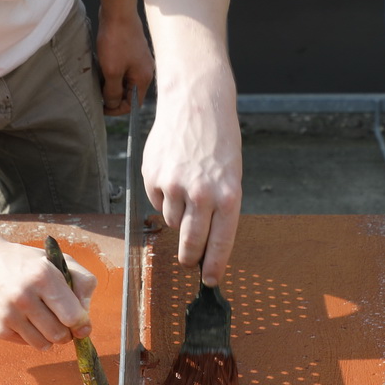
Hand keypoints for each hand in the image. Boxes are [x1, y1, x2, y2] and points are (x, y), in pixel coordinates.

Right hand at [0, 235, 96, 349]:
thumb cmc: (22, 262)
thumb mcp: (55, 260)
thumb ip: (81, 282)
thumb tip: (86, 316)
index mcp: (43, 276)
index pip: (73, 316)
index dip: (82, 323)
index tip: (81, 323)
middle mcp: (24, 296)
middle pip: (60, 334)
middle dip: (66, 331)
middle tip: (61, 320)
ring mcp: (8, 314)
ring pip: (44, 344)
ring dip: (50, 336)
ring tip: (44, 320)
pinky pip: (27, 344)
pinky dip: (31, 336)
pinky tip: (25, 319)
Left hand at [96, 9, 154, 115]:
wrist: (118, 12)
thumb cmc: (116, 40)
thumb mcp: (112, 71)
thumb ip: (113, 92)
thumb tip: (113, 104)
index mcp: (143, 78)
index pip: (133, 104)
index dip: (117, 109)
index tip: (101, 107)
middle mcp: (144, 71)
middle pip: (129, 93)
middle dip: (113, 96)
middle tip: (96, 93)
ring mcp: (138, 61)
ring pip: (124, 81)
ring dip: (110, 83)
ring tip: (97, 80)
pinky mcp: (131, 52)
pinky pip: (122, 69)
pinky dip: (111, 72)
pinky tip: (101, 67)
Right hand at [140, 88, 241, 286]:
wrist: (196, 104)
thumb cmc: (218, 142)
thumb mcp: (231, 176)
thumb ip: (219, 208)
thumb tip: (206, 244)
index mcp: (228, 197)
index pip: (220, 244)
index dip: (214, 267)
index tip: (210, 281)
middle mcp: (201, 195)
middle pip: (191, 243)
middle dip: (189, 258)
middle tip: (189, 261)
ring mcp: (174, 187)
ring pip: (171, 222)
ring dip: (177, 216)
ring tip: (186, 189)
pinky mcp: (153, 177)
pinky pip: (157, 202)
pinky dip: (163, 196)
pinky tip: (172, 174)